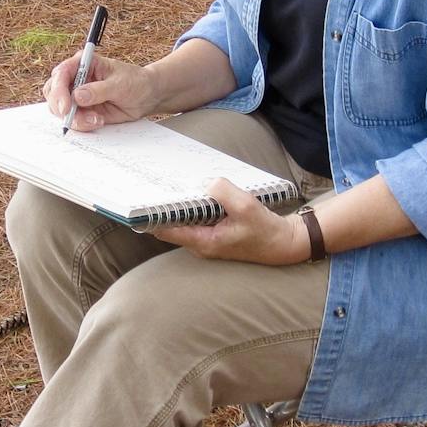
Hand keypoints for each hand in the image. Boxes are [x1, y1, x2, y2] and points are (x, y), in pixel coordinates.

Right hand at [44, 53, 158, 130]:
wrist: (147, 96)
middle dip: (61, 107)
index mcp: (83, 63)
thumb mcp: (120, 84)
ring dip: (75, 118)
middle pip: (53, 92)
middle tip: (76, 118)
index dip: (59, 91)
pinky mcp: (82, 110)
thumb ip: (98, 90)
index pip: (61, 73)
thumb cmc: (135, 82)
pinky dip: (82, 124)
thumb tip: (78, 96)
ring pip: (60, 109)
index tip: (65, 107)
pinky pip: (73, 120)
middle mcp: (76, 78)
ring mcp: (77, 95)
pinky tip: (98, 121)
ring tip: (97, 119)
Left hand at [155, 179, 311, 264]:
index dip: (152, 215)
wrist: (284, 243)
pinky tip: (200, 190)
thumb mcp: (246, 207)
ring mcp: (207, 239)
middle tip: (159, 182)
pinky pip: (198, 217)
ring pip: (185, 219)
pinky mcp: (215, 233)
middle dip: (166, 205)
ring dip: (183, 203)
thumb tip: (206, 183)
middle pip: (172, 224)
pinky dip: (197, 204)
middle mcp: (201, 244)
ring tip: (176, 183)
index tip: (142, 198)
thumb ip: (223, 192)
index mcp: (203, 242)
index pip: (165, 230)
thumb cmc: (266, 231)